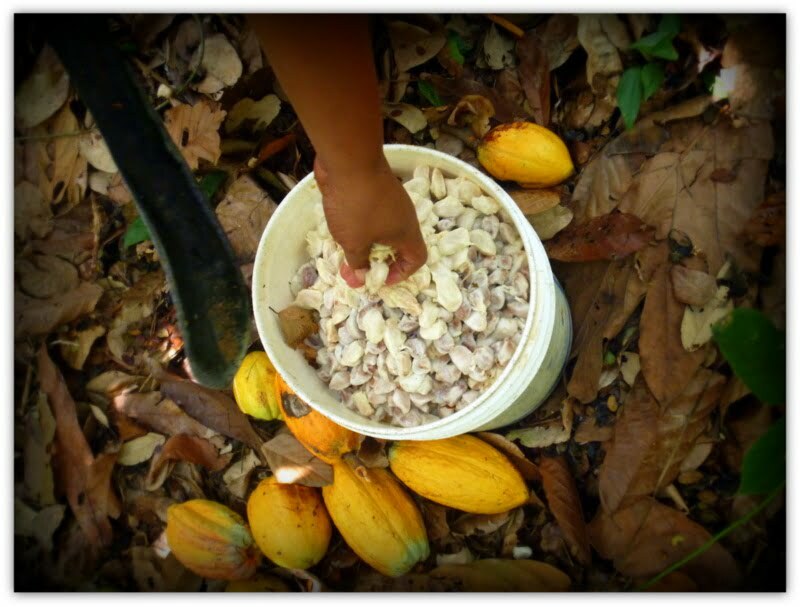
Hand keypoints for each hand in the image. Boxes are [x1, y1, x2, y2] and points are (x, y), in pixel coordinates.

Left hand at [314, 154, 427, 287]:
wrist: (349, 160)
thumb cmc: (357, 206)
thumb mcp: (354, 242)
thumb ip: (357, 262)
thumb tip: (360, 279)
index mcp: (406, 233)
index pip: (417, 259)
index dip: (402, 273)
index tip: (380, 278)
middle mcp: (403, 216)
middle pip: (399, 245)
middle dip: (378, 260)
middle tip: (355, 268)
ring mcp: (390, 200)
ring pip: (384, 229)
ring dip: (368, 242)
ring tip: (345, 249)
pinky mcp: (374, 190)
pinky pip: (372, 215)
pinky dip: (361, 225)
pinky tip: (341, 227)